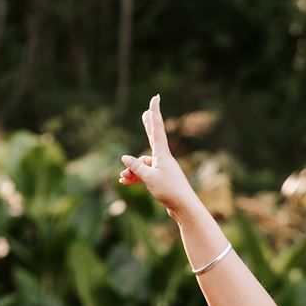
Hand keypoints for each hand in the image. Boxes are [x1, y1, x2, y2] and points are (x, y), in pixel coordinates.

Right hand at [119, 95, 193, 214]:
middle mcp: (163, 158)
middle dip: (147, 126)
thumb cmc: (168, 190)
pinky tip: (125, 182)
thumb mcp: (149, 178)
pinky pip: (145, 173)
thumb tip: (125, 158)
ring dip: (132, 169)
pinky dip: (135, 177)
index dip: (154, 113)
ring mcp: (162, 168)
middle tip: (145, 113)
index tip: (155, 98)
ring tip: (122, 178)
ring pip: (143, 163)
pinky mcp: (161, 179)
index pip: (157, 128)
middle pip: (153, 137)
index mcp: (162, 154)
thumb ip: (136, 167)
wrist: (183, 207)